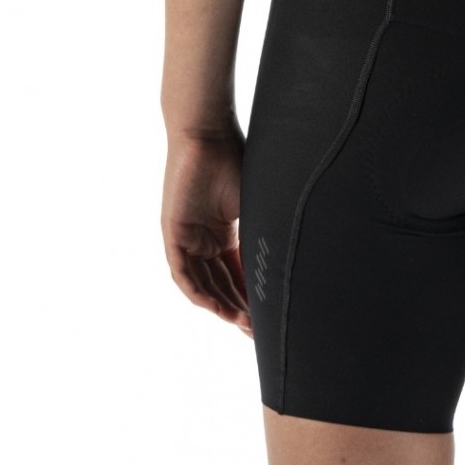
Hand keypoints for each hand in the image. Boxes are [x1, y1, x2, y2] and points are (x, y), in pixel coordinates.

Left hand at [161, 124, 252, 336]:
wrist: (209, 134)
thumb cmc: (236, 161)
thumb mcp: (255, 205)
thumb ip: (263, 233)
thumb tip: (292, 261)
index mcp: (224, 232)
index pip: (237, 273)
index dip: (251, 296)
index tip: (268, 317)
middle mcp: (205, 239)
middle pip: (221, 284)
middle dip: (239, 309)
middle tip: (257, 330)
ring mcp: (188, 238)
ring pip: (203, 284)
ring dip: (222, 306)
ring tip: (244, 324)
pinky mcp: (173, 234)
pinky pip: (183, 273)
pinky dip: (198, 292)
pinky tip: (216, 309)